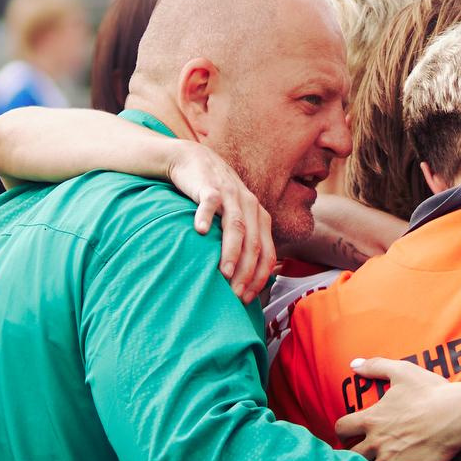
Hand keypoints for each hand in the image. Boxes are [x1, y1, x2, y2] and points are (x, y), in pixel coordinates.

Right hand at [165, 142, 274, 300]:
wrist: (192, 161)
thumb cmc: (213, 198)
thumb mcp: (234, 218)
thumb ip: (243, 242)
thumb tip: (243, 280)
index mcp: (260, 217)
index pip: (268, 253)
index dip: (259, 278)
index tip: (246, 299)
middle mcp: (250, 205)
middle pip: (254, 243)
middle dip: (247, 272)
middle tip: (235, 295)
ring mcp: (230, 194)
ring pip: (236, 226)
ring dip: (231, 251)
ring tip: (223, 273)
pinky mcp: (209, 185)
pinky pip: (210, 202)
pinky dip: (206, 216)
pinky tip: (199, 232)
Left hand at [337, 358, 460, 460]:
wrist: (457, 416)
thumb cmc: (430, 392)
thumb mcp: (402, 371)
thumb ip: (375, 366)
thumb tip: (354, 364)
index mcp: (371, 419)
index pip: (342, 428)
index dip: (341, 431)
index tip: (346, 434)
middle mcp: (376, 441)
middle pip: (350, 454)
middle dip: (352, 453)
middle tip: (360, 452)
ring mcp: (390, 458)